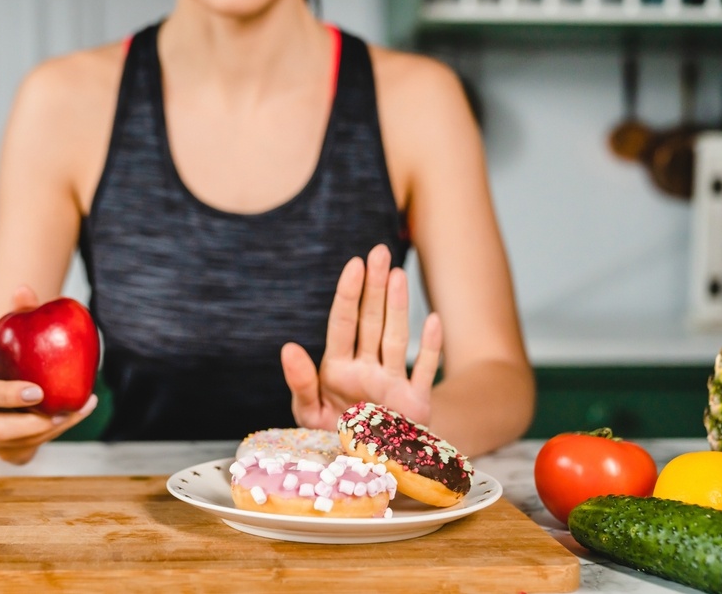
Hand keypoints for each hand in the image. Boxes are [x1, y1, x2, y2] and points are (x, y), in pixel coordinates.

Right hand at [0, 285, 97, 464]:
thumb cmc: (5, 357)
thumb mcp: (7, 336)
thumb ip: (18, 312)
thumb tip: (24, 288)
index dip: (7, 396)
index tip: (38, 390)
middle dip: (28, 425)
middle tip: (60, 412)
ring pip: (15, 447)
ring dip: (51, 432)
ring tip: (79, 408)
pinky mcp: (5, 454)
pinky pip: (27, 453)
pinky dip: (54, 437)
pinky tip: (79, 413)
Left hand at [281, 244, 442, 429]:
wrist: (366, 470)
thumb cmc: (333, 437)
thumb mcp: (308, 413)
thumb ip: (300, 382)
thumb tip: (288, 347)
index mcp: (337, 369)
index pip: (343, 324)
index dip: (348, 294)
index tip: (354, 264)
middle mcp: (366, 369)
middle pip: (370, 321)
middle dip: (374, 287)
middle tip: (379, 252)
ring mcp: (392, 383)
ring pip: (395, 338)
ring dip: (398, 307)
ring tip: (397, 274)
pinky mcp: (415, 403)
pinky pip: (424, 371)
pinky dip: (430, 348)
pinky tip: (433, 320)